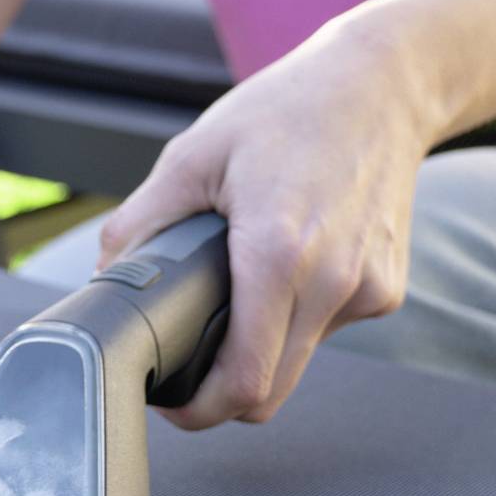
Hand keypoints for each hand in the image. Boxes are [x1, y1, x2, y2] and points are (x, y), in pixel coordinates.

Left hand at [97, 18, 423, 430]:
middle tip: (190, 366)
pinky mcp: (388, 288)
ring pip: (300, 360)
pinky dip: (300, 314)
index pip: (244, 381)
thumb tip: (107, 275)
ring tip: (244, 285)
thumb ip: (143, 221)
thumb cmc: (290, 109)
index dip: (201, 409)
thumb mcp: (196, 153)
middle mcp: (332, 282)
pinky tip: (292, 262)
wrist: (383, 85)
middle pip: (272, 393)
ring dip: (265, 346)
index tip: (174, 402)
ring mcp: (368, 289)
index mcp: (279, 254)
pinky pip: (329, 326)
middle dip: (224, 392)